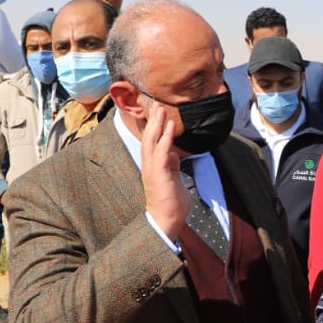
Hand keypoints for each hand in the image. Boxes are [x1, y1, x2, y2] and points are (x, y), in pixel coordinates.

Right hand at [142, 102, 188, 240]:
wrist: (166, 219)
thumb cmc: (170, 201)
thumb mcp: (172, 178)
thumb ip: (171, 166)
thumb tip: (174, 155)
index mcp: (151, 164)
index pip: (150, 141)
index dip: (152, 126)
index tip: (156, 112)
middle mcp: (148, 164)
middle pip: (149, 137)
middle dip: (153, 120)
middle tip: (157, 104)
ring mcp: (152, 168)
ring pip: (152, 140)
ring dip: (157, 124)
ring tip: (161, 109)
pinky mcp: (159, 173)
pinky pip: (162, 151)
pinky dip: (166, 137)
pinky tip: (170, 126)